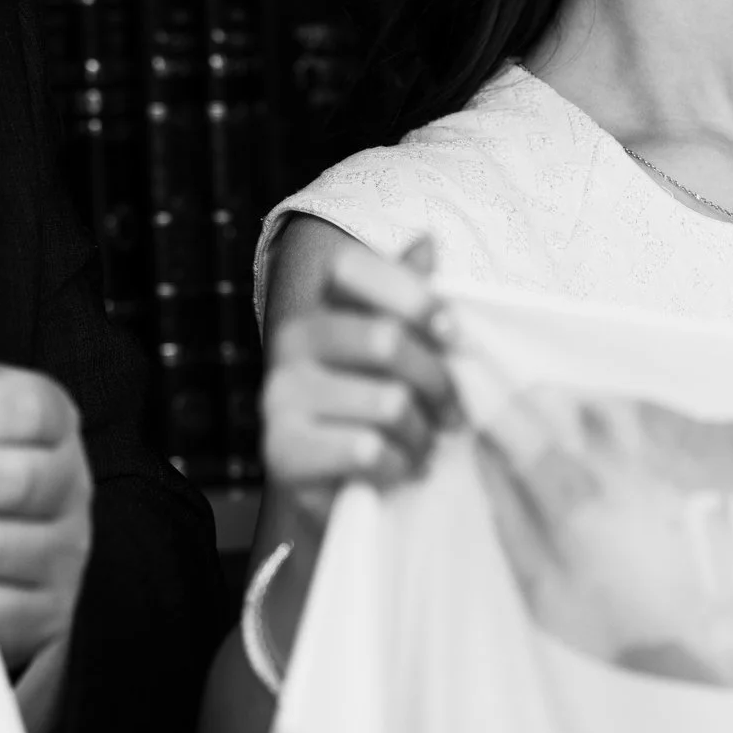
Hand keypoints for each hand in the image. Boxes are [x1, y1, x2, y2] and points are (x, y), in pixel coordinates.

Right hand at [262, 235, 455, 494]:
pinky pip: (366, 450)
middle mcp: (291, 342)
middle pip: (385, 339)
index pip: (353, 268)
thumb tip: (427, 239)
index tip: (452, 333)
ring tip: (422, 447)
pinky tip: (399, 471)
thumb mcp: (403, 352)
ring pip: (387, 402)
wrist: (339, 493)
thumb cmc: (378, 412)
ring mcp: (280, 398)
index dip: (412, 295)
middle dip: (437, 382)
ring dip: (421, 435)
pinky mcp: (280, 452)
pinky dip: (399, 467)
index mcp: (322, 307)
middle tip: (451, 413)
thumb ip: (410, 299)